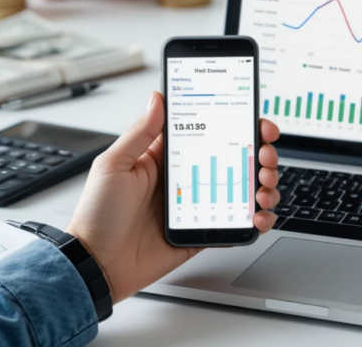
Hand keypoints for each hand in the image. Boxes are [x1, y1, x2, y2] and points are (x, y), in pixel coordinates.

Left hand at [66, 91, 279, 302]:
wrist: (96, 264)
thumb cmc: (97, 215)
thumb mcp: (113, 165)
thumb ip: (140, 132)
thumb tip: (157, 98)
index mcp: (165, 157)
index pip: (208, 131)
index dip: (236, 123)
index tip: (255, 120)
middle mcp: (185, 178)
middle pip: (234, 157)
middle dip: (259, 153)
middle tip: (265, 155)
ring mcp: (197, 205)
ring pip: (242, 188)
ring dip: (263, 184)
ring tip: (264, 187)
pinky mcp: (202, 232)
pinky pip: (236, 223)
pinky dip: (255, 219)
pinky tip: (259, 215)